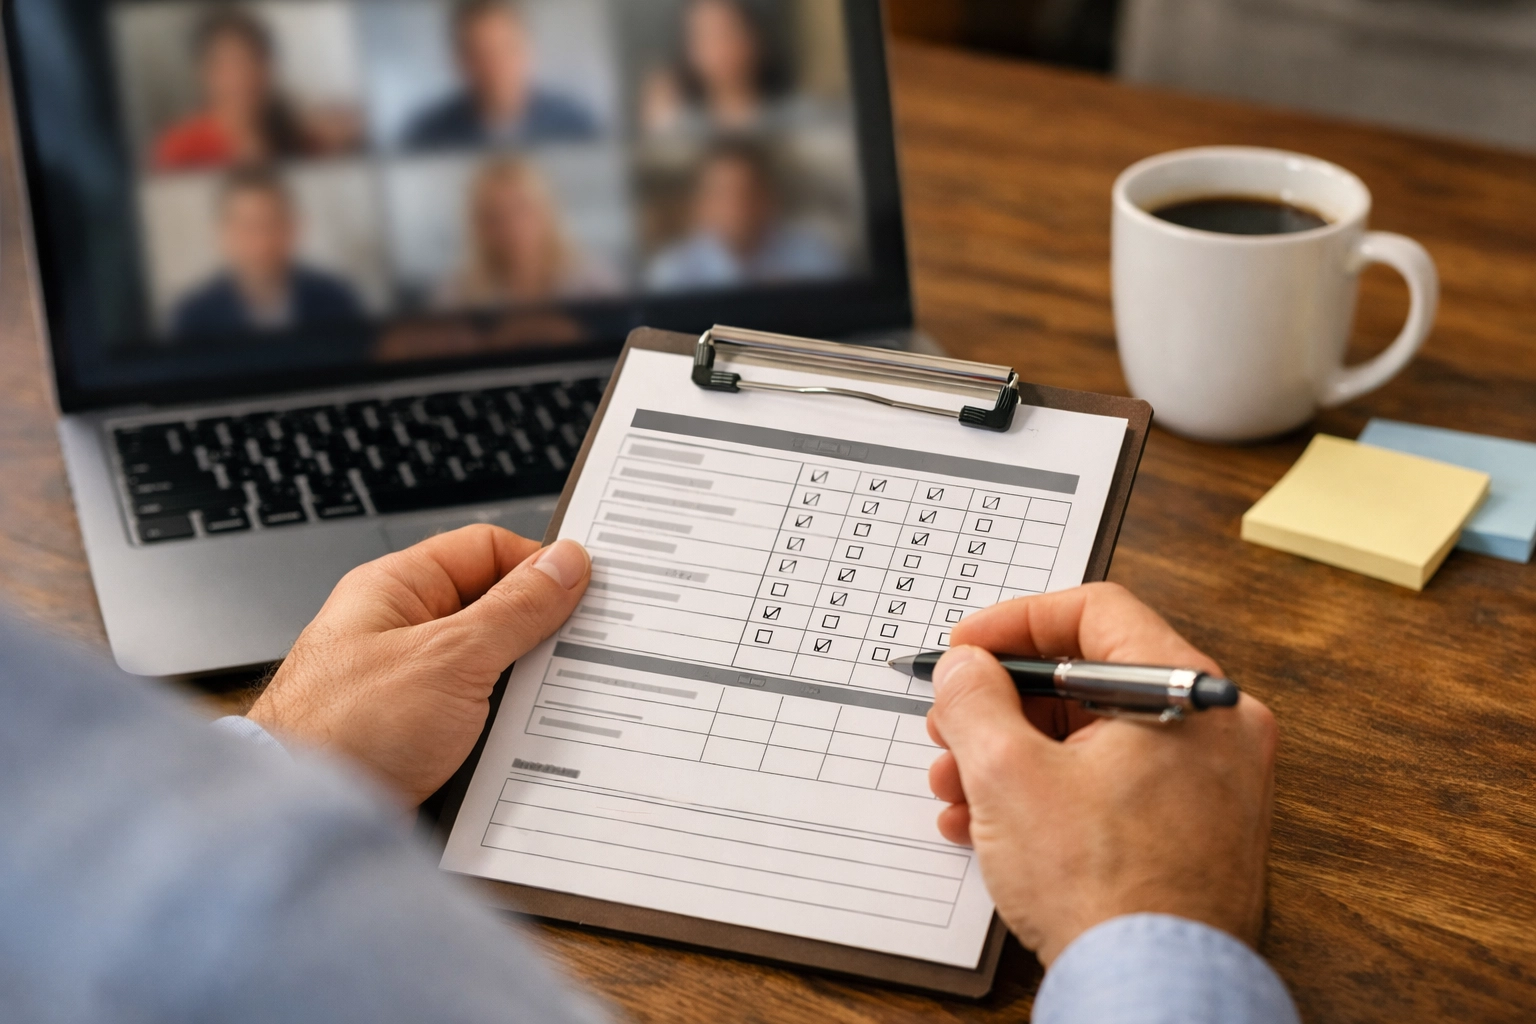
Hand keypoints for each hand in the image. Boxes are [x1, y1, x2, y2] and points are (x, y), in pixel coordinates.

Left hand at [248, 526, 589, 805]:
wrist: (299, 826)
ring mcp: (408, 688)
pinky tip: (525, 746)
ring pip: (491, 671)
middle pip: (493, 612)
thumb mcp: (452, 657)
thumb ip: (515, 609)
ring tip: (549, 706)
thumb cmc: (345, 730)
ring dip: (522, 691)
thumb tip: (564, 565)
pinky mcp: (416, 739)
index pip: (486, 550)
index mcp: (397, 589)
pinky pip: (478, 720)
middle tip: (581, 652)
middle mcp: (400, 634)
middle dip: (538, 634)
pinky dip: (504, 731)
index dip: (538, 565)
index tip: (584, 592)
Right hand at [926, 583, 1276, 965]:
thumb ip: (975, 698)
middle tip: (952, 722)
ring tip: (957, 787)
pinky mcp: (1191, 835)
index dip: (1015, 623)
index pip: (1096, 611)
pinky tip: (988, 825)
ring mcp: (1209, 787)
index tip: (967, 650)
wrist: (1151, 993)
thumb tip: (967, 667)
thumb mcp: (1008, 773)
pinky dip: (1049, 794)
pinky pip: (1111, 787)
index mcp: (1189, 692)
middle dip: (1002, 705)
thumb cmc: (1104, 891)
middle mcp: (1214, 731)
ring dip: (1011, 756)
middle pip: (1089, 680)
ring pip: (1093, 739)